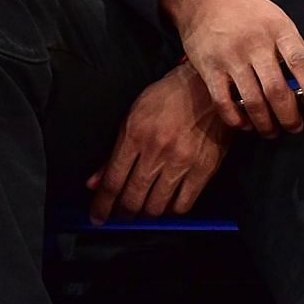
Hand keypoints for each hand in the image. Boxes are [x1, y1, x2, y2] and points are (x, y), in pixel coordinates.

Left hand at [86, 65, 234, 223]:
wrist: (209, 86)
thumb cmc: (169, 97)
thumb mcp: (133, 116)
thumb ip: (113, 151)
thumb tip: (95, 182)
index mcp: (135, 136)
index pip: (112, 182)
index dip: (101, 205)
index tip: (97, 217)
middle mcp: (158, 151)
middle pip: (133, 198)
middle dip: (123, 213)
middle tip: (122, 215)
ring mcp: (183, 160)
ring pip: (157, 205)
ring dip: (146, 214)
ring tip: (145, 210)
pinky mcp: (205, 166)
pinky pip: (184, 202)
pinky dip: (173, 210)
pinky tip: (169, 204)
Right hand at [161, 0, 303, 134]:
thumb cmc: (247, 11)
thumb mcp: (278, 20)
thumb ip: (295, 48)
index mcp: (278, 30)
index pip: (300, 62)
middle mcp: (255, 44)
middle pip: (276, 89)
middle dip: (289, 115)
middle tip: (296, 127)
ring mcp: (230, 57)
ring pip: (252, 100)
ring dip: (266, 123)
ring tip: (273, 132)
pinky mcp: (209, 68)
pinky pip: (223, 102)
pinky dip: (236, 119)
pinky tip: (245, 125)